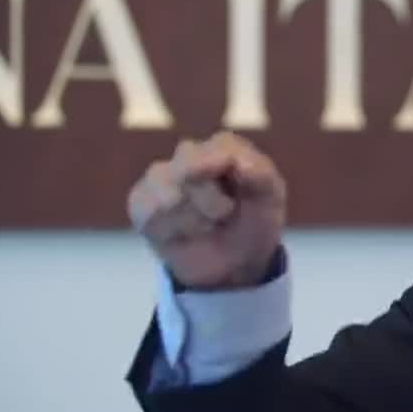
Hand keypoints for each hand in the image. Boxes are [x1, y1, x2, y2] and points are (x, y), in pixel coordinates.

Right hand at [127, 131, 286, 288]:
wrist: (235, 263)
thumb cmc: (255, 222)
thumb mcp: (271, 200)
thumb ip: (261, 175)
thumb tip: (238, 161)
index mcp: (224, 147)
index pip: (220, 148)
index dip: (224, 173)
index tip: (235, 197)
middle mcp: (189, 154)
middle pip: (189, 170)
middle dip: (211, 203)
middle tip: (225, 215)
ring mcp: (160, 176)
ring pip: (167, 195)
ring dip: (192, 221)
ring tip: (206, 227)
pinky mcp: (141, 201)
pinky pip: (148, 214)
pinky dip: (171, 231)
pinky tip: (184, 235)